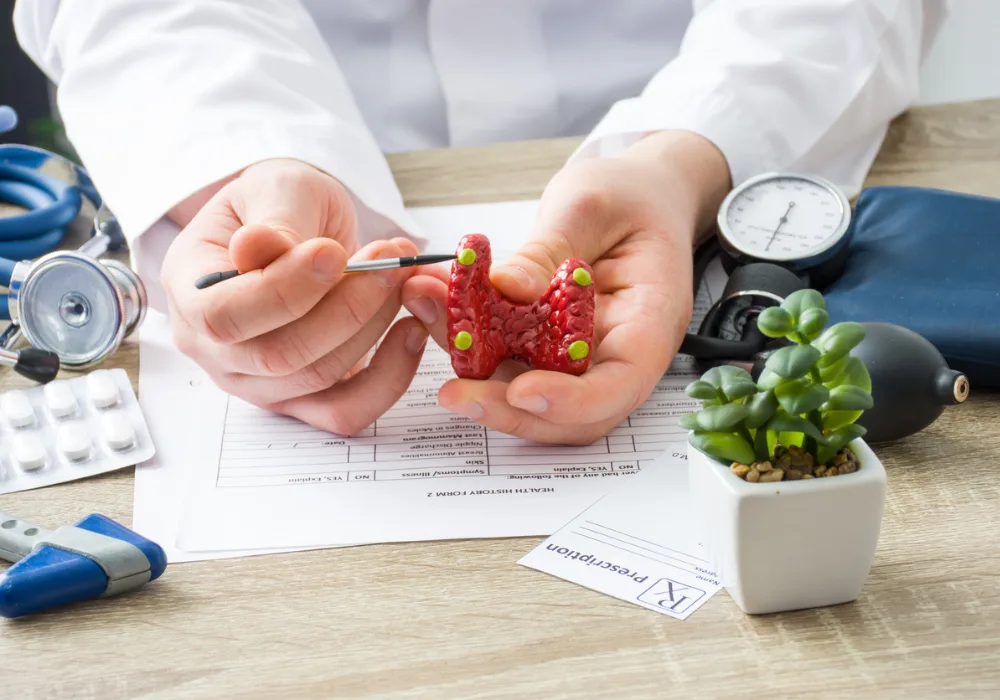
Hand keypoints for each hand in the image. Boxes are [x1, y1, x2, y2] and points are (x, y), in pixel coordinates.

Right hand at [161, 158, 428, 434]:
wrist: (303, 227)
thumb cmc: (280, 204)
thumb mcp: (273, 189)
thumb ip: (272, 220)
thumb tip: (255, 248)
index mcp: (190, 293)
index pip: (224, 317)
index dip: (284, 291)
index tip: (334, 253)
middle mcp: (216, 351)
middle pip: (278, 357)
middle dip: (346, 308)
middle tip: (389, 262)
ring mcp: (259, 383)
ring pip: (319, 380)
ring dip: (373, 328)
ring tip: (401, 278)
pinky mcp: (305, 399)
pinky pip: (347, 410)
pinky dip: (389, 378)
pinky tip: (411, 331)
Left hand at [402, 131, 729, 443]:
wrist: (638, 193)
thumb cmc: (631, 195)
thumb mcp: (590, 206)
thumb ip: (548, 250)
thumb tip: (507, 287)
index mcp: (650, 321)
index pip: (620, 385)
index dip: (572, 401)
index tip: (521, 391)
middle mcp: (618, 352)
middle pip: (571, 412)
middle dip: (508, 409)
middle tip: (452, 392)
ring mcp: (582, 355)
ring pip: (531, 393)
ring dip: (476, 375)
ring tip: (426, 318)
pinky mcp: (548, 347)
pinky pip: (509, 361)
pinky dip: (470, 344)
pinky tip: (432, 306)